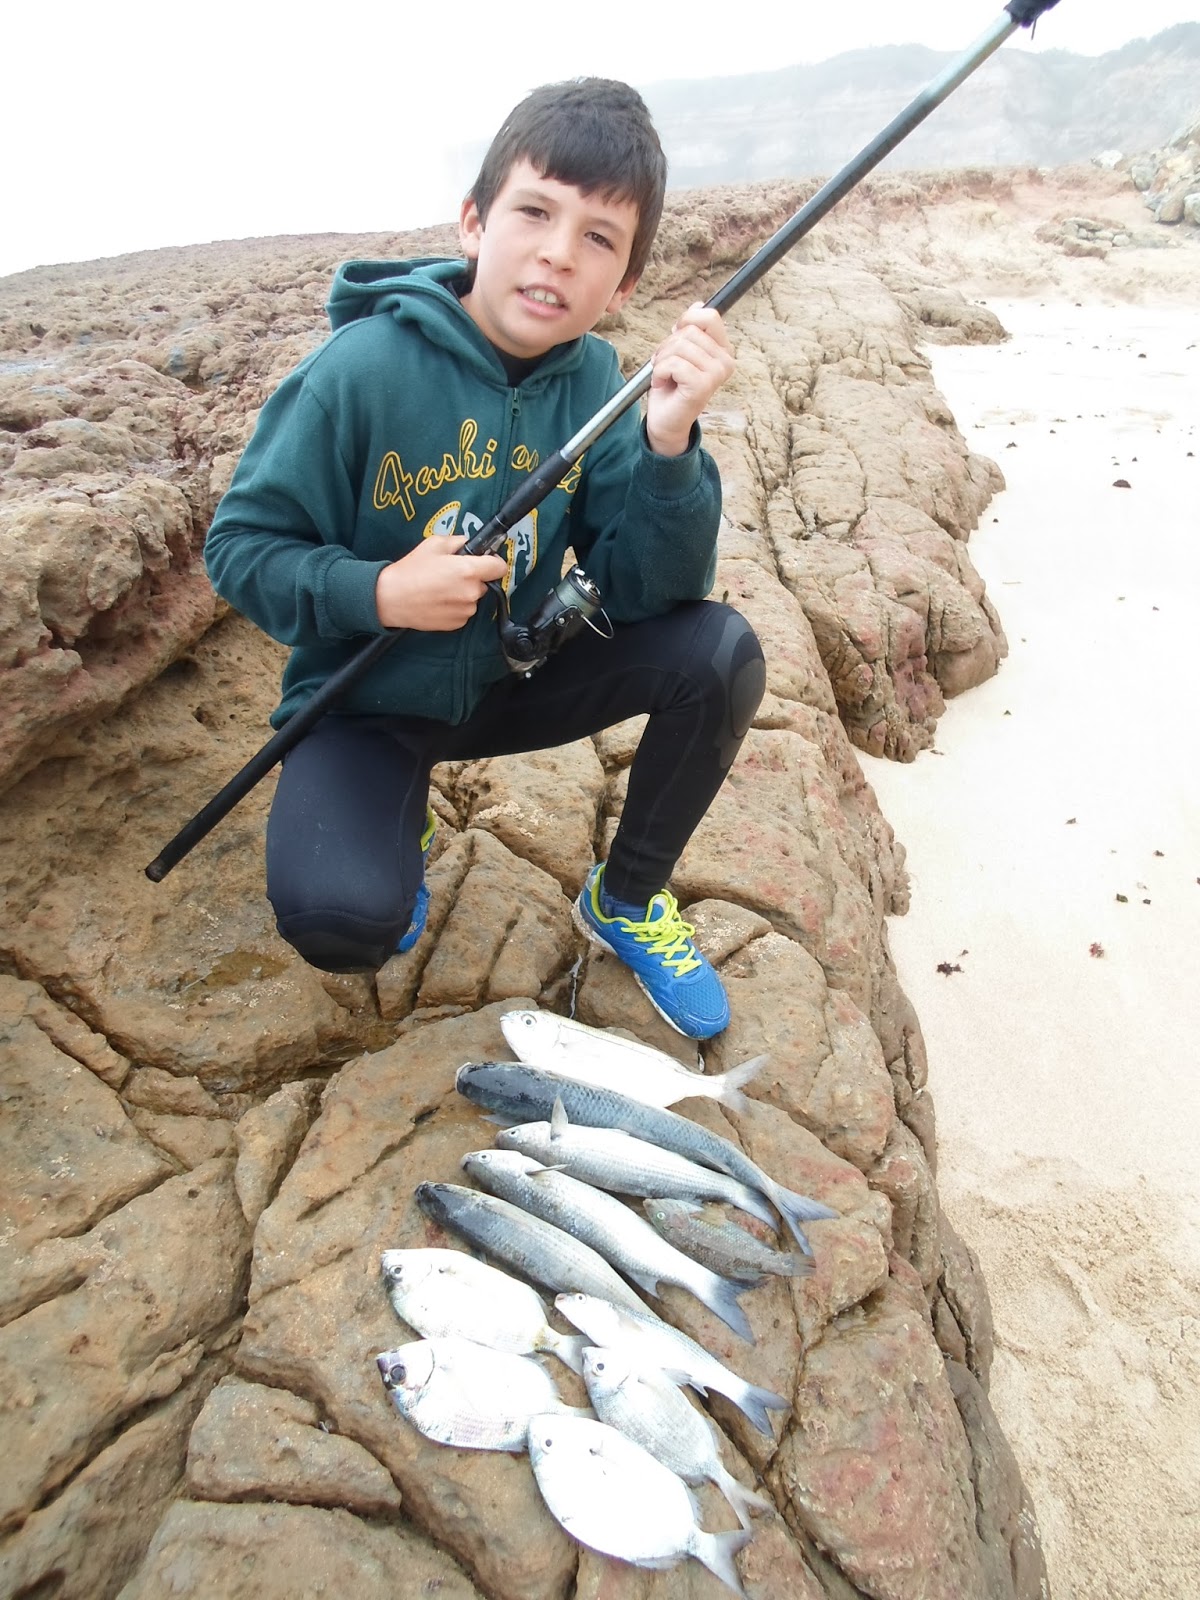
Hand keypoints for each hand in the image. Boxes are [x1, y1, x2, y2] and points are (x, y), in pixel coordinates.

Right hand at [375, 534, 507, 629]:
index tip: (485, 561)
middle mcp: (471, 592)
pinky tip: (438, 600)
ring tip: (440, 588)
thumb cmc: (411, 570)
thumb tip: (471, 544)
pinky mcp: (457, 624)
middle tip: (451, 573)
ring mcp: (465, 611)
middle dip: (473, 577)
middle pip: (484, 583)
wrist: (391, 599)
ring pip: (473, 598)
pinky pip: (463, 611)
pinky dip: (455, 606)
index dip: (493, 562)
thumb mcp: (434, 544)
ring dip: (463, 593)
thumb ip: (458, 541)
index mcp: (469, 570)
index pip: (500, 567)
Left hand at [645, 303, 734, 457]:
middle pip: (689, 331)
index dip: (686, 320)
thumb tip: (698, 305)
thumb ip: (690, 330)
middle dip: (667, 345)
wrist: (666, 421)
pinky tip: (661, 384)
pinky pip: (674, 363)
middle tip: (664, 365)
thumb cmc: (672, 387)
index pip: (709, 316)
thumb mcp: (680, 352)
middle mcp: (725, 362)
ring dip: (661, 360)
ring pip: (679, 346)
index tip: (675, 335)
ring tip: (663, 375)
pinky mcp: (702, 386)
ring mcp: (716, 374)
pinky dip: (659, 372)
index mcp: (723, 350)